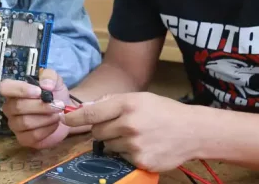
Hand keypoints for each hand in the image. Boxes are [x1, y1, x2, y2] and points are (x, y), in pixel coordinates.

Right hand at [0, 68, 70, 148]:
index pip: (5, 88)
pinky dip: (47, 129)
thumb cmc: (55, 94)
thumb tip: (45, 85)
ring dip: (46, 118)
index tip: (39, 92)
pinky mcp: (24, 139)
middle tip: (58, 105)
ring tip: (58, 114)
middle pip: (18, 107)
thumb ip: (49, 76)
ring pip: (25, 122)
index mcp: (14, 91)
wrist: (65, 112)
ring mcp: (15, 124)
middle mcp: (10, 108)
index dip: (21, 90)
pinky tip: (55, 124)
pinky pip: (32, 136)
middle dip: (41, 106)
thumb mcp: (55, 80)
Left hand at [62, 92, 200, 171]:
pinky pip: (121, 158)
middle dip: (103, 129)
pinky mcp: (140, 161)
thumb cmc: (165, 111)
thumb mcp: (141, 98)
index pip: (92, 113)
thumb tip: (88, 109)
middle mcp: (129, 124)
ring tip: (136, 136)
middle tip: (119, 126)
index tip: (66, 120)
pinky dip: (127, 153)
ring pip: (108, 146)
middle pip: (97, 131)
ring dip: (115, 142)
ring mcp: (134, 145)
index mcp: (128, 104)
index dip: (76, 118)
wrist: (193, 131)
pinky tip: (143, 145)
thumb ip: (114, 102)